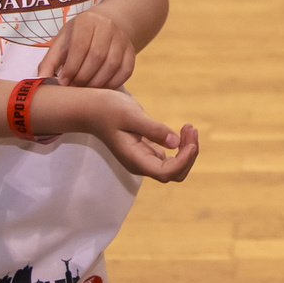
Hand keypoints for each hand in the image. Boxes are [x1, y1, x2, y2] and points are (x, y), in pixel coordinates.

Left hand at [39, 6, 136, 88]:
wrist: (106, 24)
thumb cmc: (78, 37)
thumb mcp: (62, 42)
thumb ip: (49, 61)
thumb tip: (39, 82)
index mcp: (87, 21)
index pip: (80, 46)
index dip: (71, 67)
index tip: (63, 82)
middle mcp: (107, 27)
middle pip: (97, 56)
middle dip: (83, 77)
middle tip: (74, 88)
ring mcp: (122, 39)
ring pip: (112, 64)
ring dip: (97, 82)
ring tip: (85, 91)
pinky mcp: (131, 51)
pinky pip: (125, 71)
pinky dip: (112, 83)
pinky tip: (100, 88)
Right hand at [48, 85, 198, 181]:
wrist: (93, 109)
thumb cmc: (108, 109)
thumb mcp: (131, 115)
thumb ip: (152, 129)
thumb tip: (174, 142)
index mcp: (135, 160)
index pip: (166, 172)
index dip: (184, 160)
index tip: (190, 140)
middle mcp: (141, 164)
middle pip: (174, 173)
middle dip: (189, 155)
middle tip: (190, 128)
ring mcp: (144, 159)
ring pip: (175, 166)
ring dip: (187, 150)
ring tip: (189, 127)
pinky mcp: (147, 151)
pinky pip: (171, 157)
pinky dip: (181, 146)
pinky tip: (184, 130)